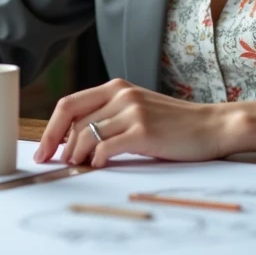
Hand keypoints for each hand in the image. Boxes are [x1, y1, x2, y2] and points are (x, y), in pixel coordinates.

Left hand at [33, 79, 228, 167]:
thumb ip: (111, 117)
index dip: (50, 128)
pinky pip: (106, 148)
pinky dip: (96, 160)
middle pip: (71, 117)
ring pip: (86, 134)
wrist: (213, 127)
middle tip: (50, 162)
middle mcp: (121, 94)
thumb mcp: (138, 111)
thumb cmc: (175, 125)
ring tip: (77, 167)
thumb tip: (76, 142)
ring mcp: (132, 111)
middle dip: (55, 143)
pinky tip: (99, 167)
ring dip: (76, 155)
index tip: (43, 149)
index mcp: (116, 87)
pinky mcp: (143, 131)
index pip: (69, 104)